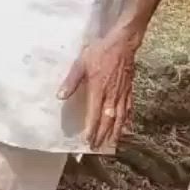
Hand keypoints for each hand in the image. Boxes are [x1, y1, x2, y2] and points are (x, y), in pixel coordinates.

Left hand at [57, 27, 141, 148]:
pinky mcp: (129, 90)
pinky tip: (125, 127)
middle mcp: (111, 95)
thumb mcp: (81, 63)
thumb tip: (60, 96)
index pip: (94, 114)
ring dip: (115, 131)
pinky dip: (127, 120)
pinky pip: (128, 109)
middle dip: (102, 134)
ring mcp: (122, 93)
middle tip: (97, 147)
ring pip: (120, 117)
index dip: (92, 129)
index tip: (88, 140)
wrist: (123, 42)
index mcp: (99, 89)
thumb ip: (71, 81)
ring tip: (112, 143)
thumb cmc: (101, 51)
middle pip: (108, 120)